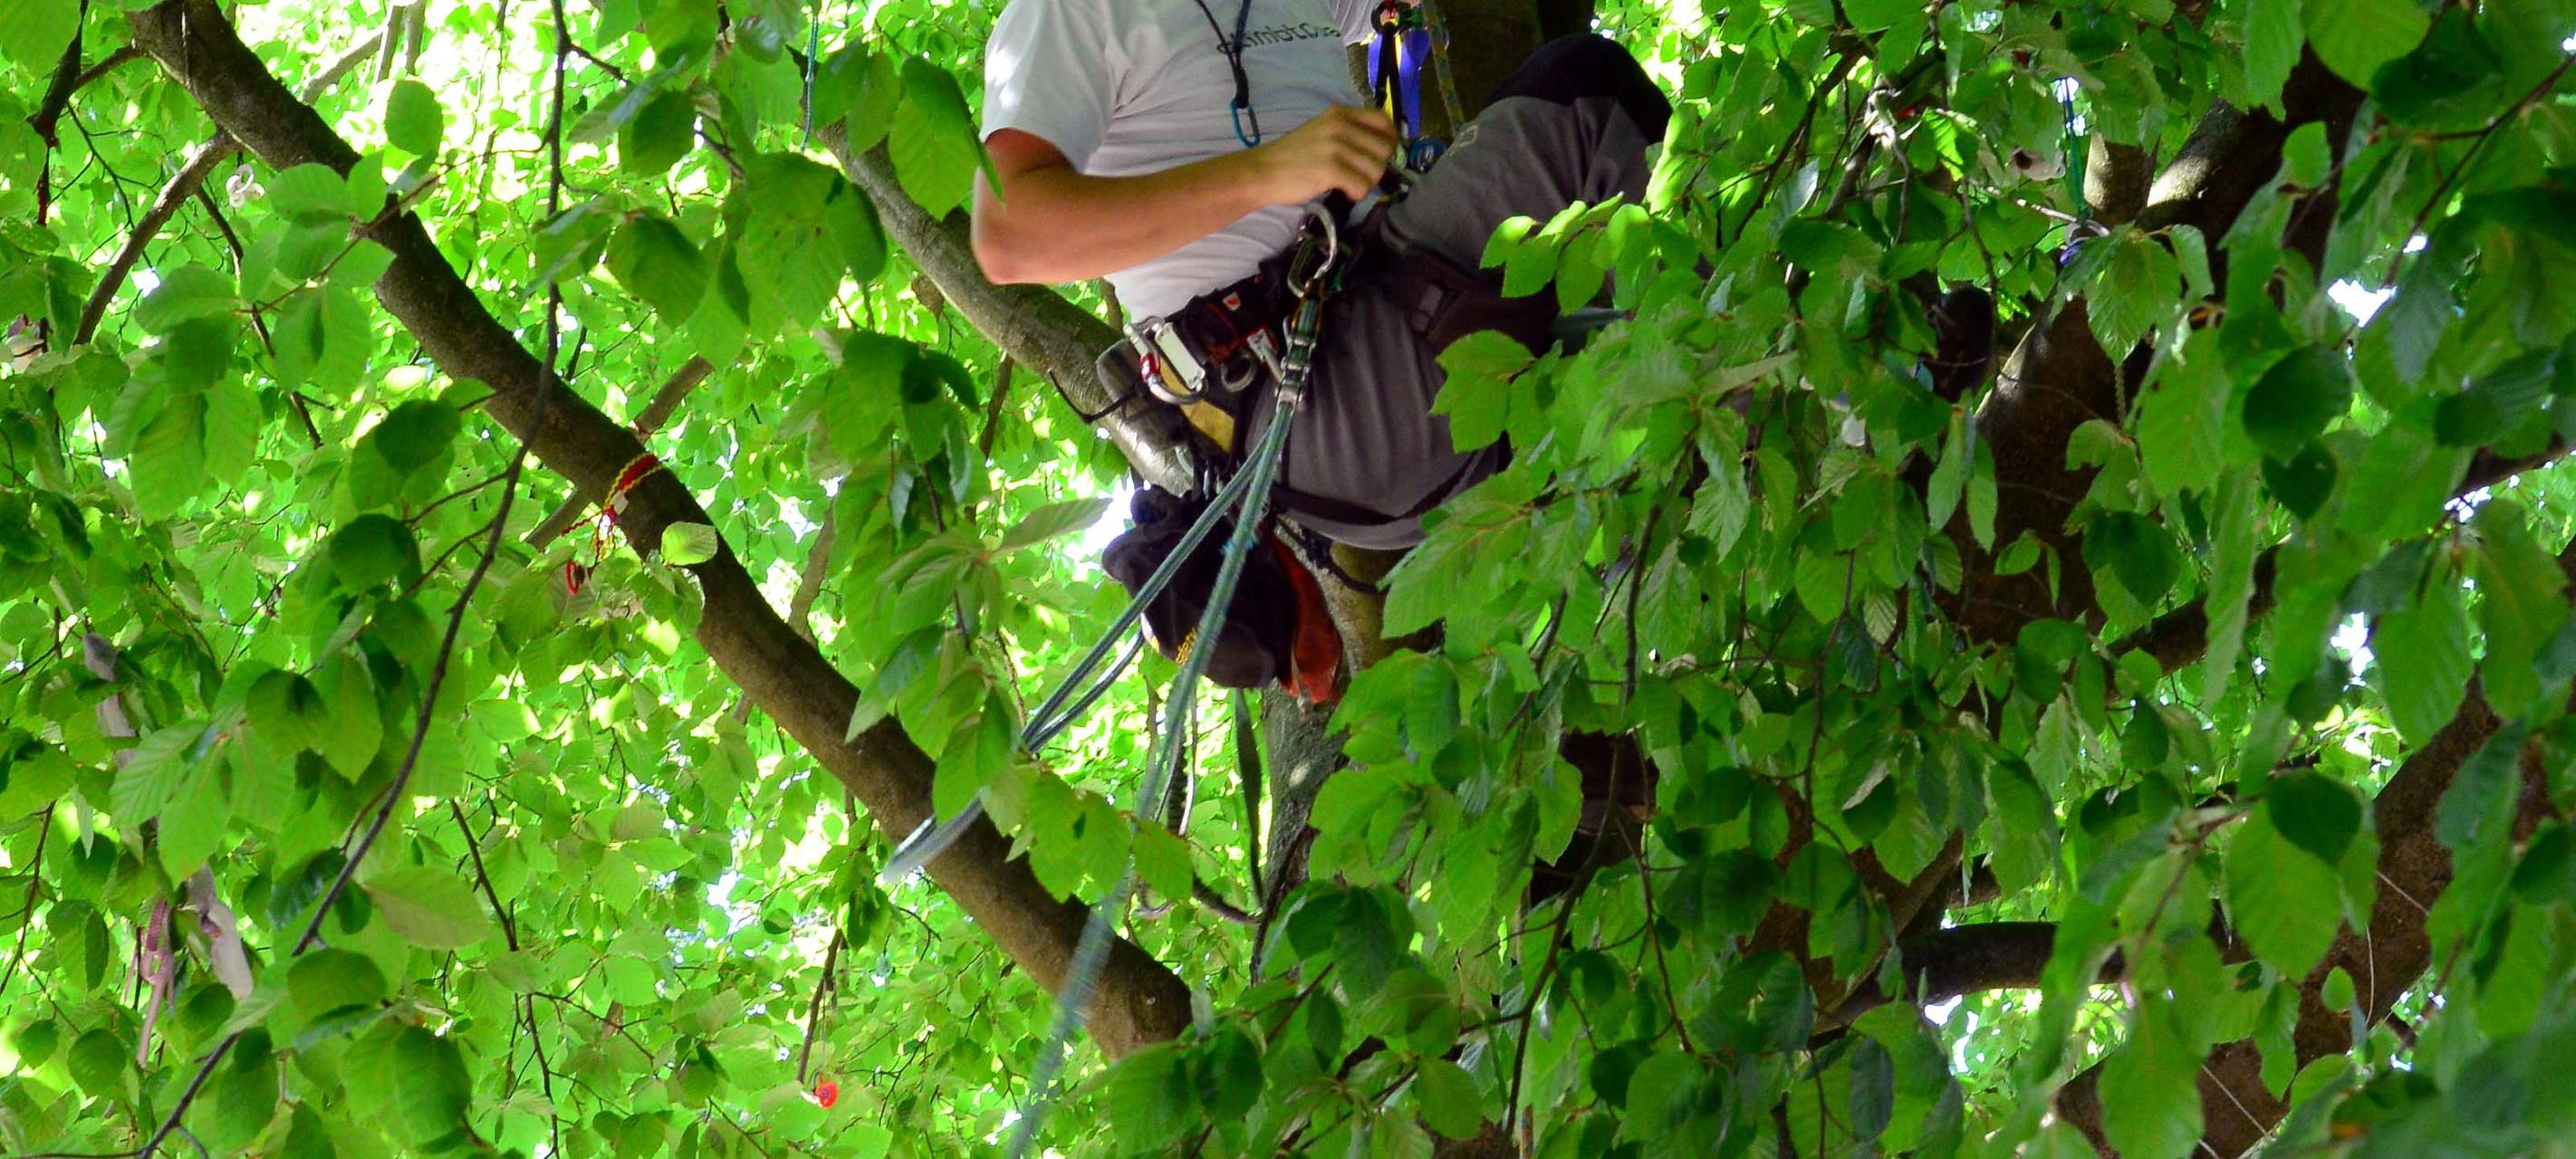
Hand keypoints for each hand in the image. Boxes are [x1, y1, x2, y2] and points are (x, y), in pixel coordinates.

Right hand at [1251, 105, 1396, 205]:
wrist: (1263, 171)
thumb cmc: (1292, 156)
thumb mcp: (1322, 131)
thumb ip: (1349, 133)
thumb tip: (1381, 147)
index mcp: (1340, 114)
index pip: (1383, 120)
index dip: (1390, 139)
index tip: (1380, 155)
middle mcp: (1341, 126)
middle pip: (1384, 148)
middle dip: (1377, 167)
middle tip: (1360, 175)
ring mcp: (1336, 146)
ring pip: (1376, 169)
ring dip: (1367, 183)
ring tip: (1349, 185)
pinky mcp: (1331, 169)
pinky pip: (1361, 186)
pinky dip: (1356, 194)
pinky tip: (1343, 193)